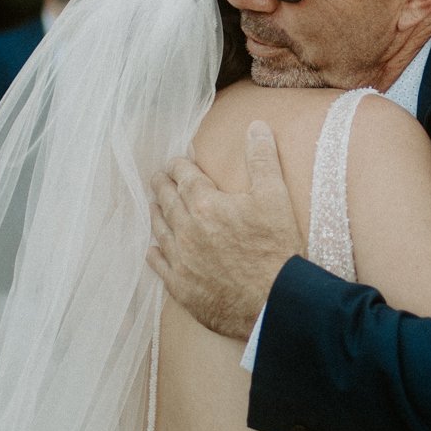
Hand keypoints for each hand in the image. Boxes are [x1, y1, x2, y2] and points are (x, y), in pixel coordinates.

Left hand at [148, 121, 301, 339]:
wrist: (274, 302)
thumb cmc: (277, 249)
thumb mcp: (276, 197)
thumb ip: (263, 159)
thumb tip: (255, 127)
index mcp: (206, 205)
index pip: (185, 177)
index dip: (179, 166)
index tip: (176, 162)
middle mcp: (187, 231)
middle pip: (168, 201)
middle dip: (162, 186)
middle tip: (157, 178)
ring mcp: (182, 261)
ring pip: (161, 231)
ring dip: (156, 215)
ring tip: (153, 206)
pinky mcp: (182, 288)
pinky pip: (161, 266)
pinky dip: (155, 255)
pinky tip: (153, 250)